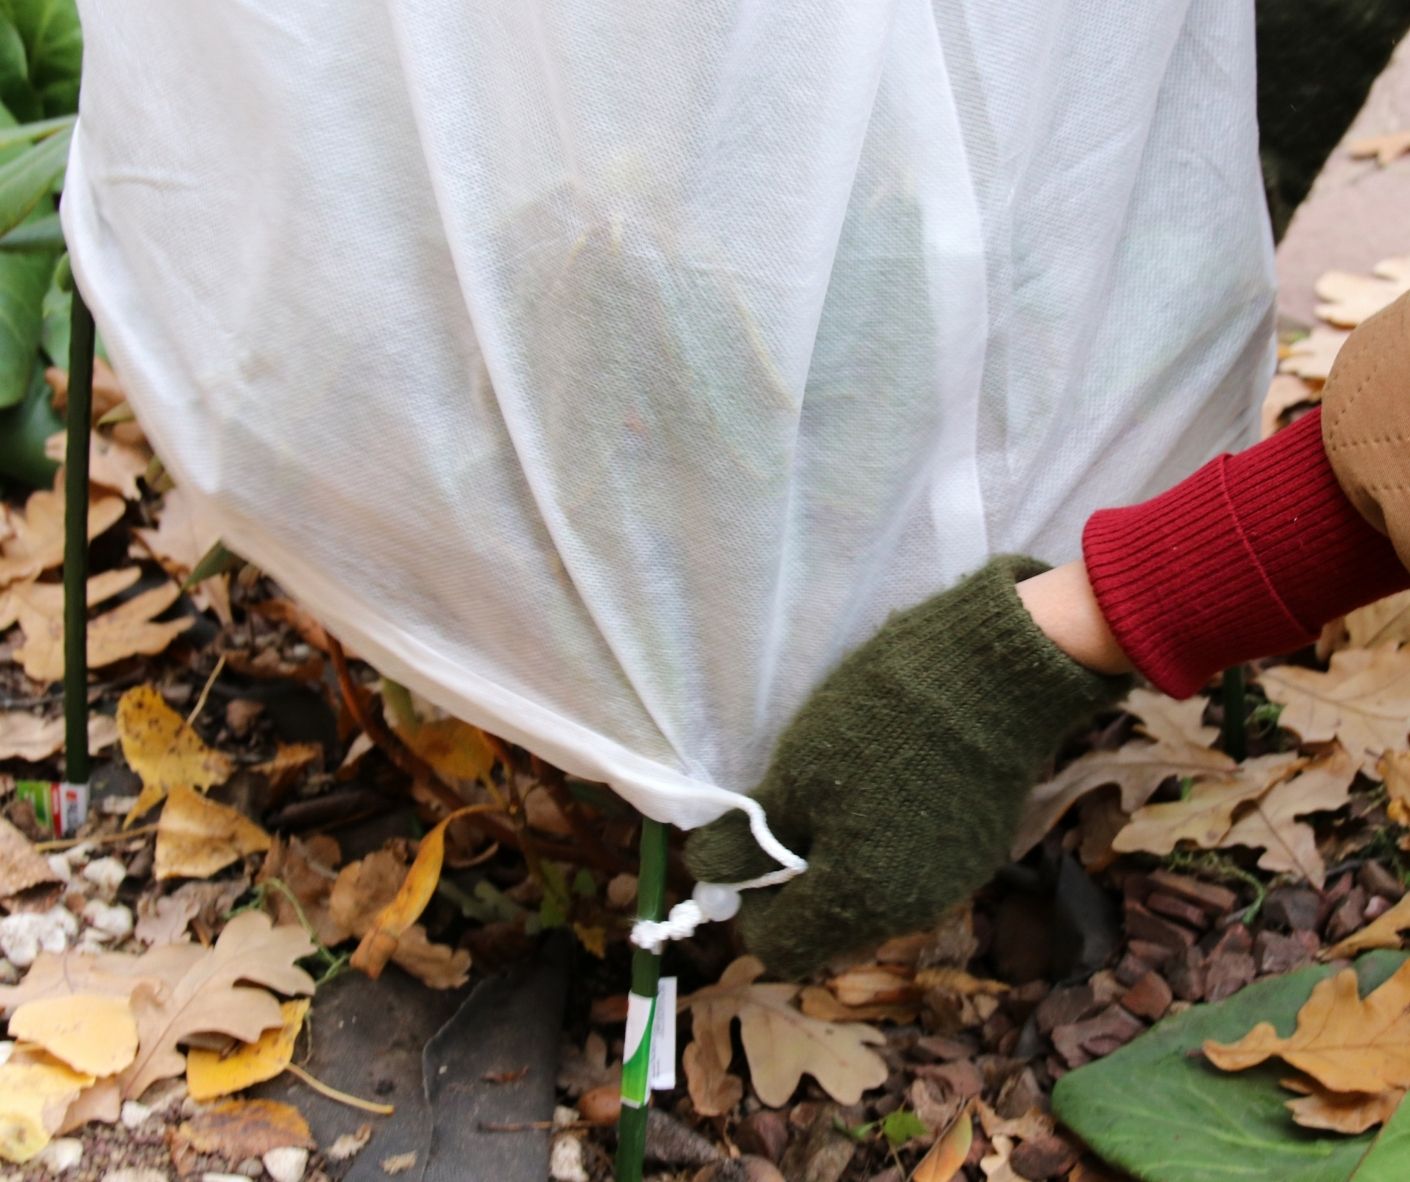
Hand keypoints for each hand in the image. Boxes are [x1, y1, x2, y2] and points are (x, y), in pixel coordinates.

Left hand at [685, 556, 1129, 977]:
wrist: (989, 675)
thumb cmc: (876, 726)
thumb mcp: (792, 778)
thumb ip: (744, 843)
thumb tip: (709, 873)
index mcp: (858, 903)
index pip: (780, 946)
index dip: (751, 905)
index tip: (744, 850)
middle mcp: (909, 912)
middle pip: (827, 926)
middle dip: (795, 881)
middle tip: (787, 810)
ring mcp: (950, 883)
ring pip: (869, 896)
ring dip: (840, 859)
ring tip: (838, 789)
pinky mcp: (976, 850)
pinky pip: (910, 869)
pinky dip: (884, 842)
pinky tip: (887, 781)